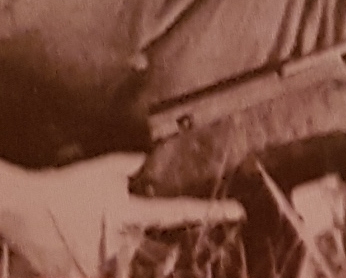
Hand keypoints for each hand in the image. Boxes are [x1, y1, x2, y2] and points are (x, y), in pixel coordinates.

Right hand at [0, 153, 244, 277]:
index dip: (210, 211)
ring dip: (126, 253)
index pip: (178, 211)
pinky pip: (104, 270)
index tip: (237, 211)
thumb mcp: (103, 168)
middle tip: (145, 236)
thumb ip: (130, 165)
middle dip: (158, 250)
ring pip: (129, 264)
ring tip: (97, 228)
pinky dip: (103, 258)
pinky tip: (87, 239)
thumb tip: (144, 162)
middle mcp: (121, 243)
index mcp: (130, 214)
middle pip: (156, 252)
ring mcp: (101, 264)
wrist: (24, 208)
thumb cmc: (65, 186)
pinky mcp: (80, 276)